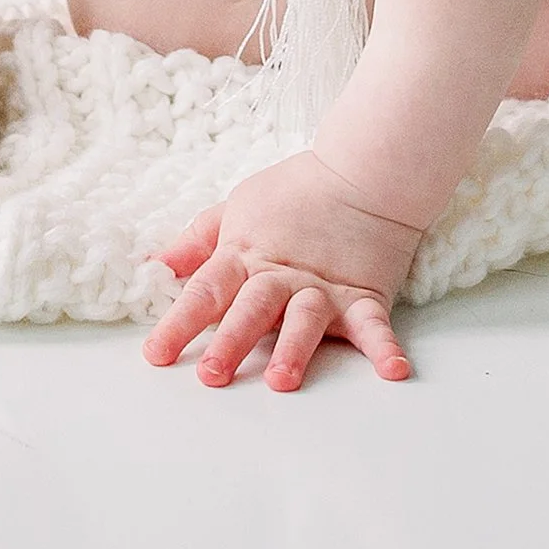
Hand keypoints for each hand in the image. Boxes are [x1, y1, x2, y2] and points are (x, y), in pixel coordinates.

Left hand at [144, 150, 425, 390]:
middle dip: (232, 340)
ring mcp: (324, 288)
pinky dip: (383, 347)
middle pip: (252, 309)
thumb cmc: (296, 191)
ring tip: (282, 380)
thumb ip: (199, 240)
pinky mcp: (364, 295)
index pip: (207, 291)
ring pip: (304, 319)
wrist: (363, 169)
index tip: (156, 355)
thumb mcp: (238, 207)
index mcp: (246, 256)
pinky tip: (392, 370)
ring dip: (293, 348)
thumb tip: (158, 265)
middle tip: (214, 373)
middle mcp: (282, 277)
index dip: (179, 323)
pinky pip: (373, 324)